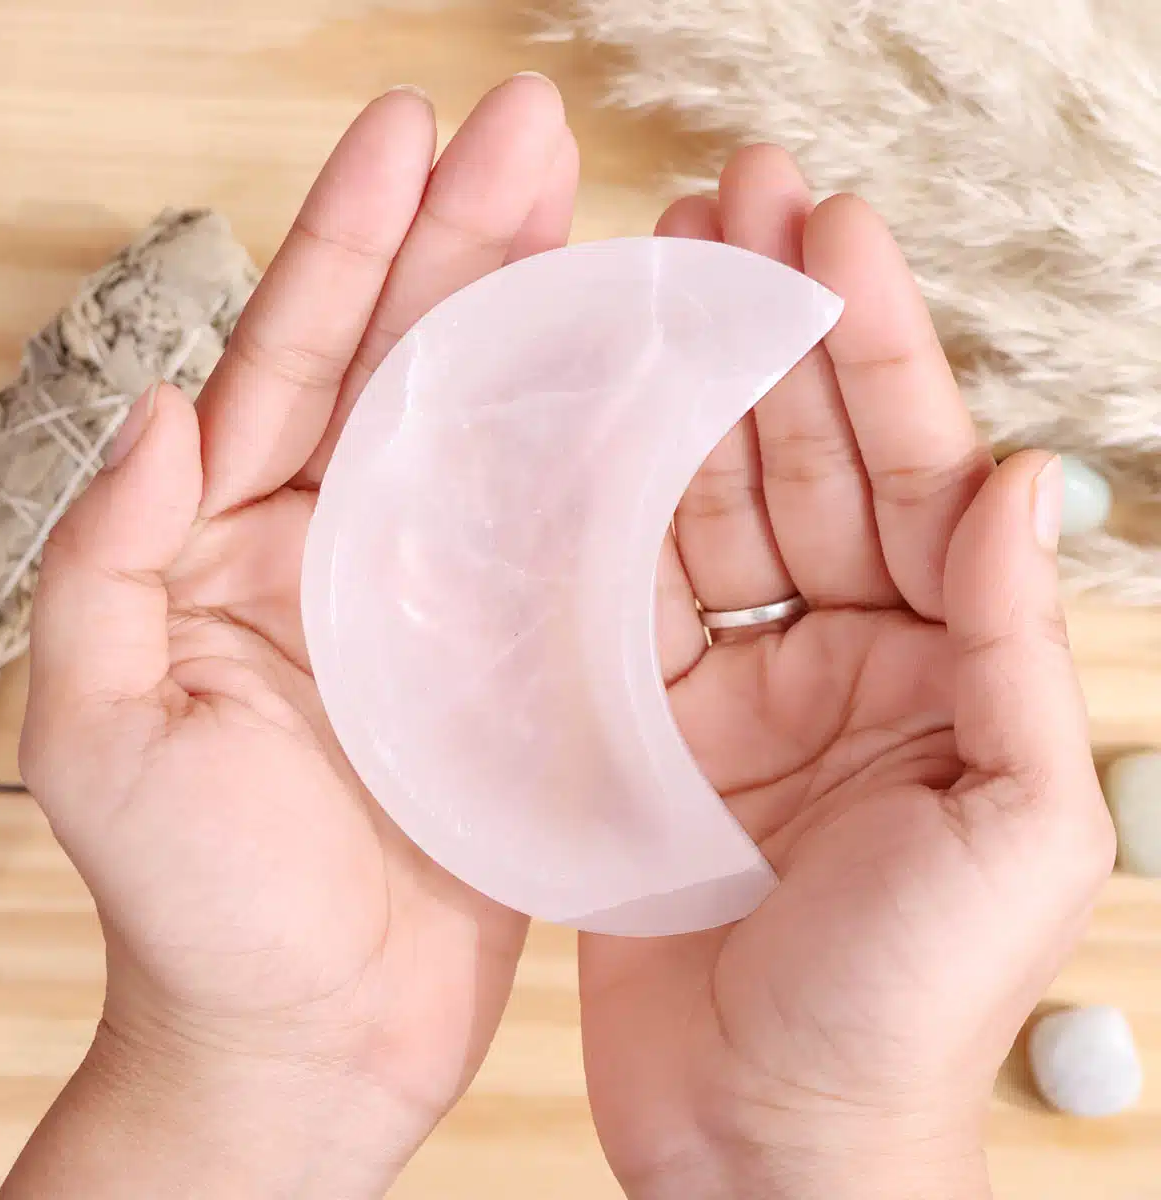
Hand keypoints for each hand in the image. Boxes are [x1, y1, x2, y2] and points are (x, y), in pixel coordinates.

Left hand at [3, 75, 578, 1198]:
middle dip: (469, 237)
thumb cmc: (195, 906)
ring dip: (545, 320)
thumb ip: (106, 566)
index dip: (350, 239)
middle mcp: (341, 551)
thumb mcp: (99, 737)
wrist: (302, 1038)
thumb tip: (156, 412)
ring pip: (497, 430)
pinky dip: (601, 457)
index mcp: (237, 545)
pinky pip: (560, 540)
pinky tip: (646, 384)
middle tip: (536, 128)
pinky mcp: (508, 666)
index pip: (296, 359)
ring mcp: (433, 602)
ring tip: (607, 216)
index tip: (407, 130)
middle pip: (412, 363)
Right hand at [580, 146, 1114, 1199]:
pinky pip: (623, 598)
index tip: (825, 231)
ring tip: (647, 286)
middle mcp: (848, 655)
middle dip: (767, 336)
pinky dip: (601, 516)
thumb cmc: (903, 1007)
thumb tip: (1020, 480)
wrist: (767, 1139)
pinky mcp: (650, 728)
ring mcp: (740, 685)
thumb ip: (1016, 649)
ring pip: (705, 513)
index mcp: (948, 665)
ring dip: (679, 403)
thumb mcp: (1011, 828)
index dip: (869, 348)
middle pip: (801, 465)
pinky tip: (579, 431)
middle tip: (726, 206)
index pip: (911, 471)